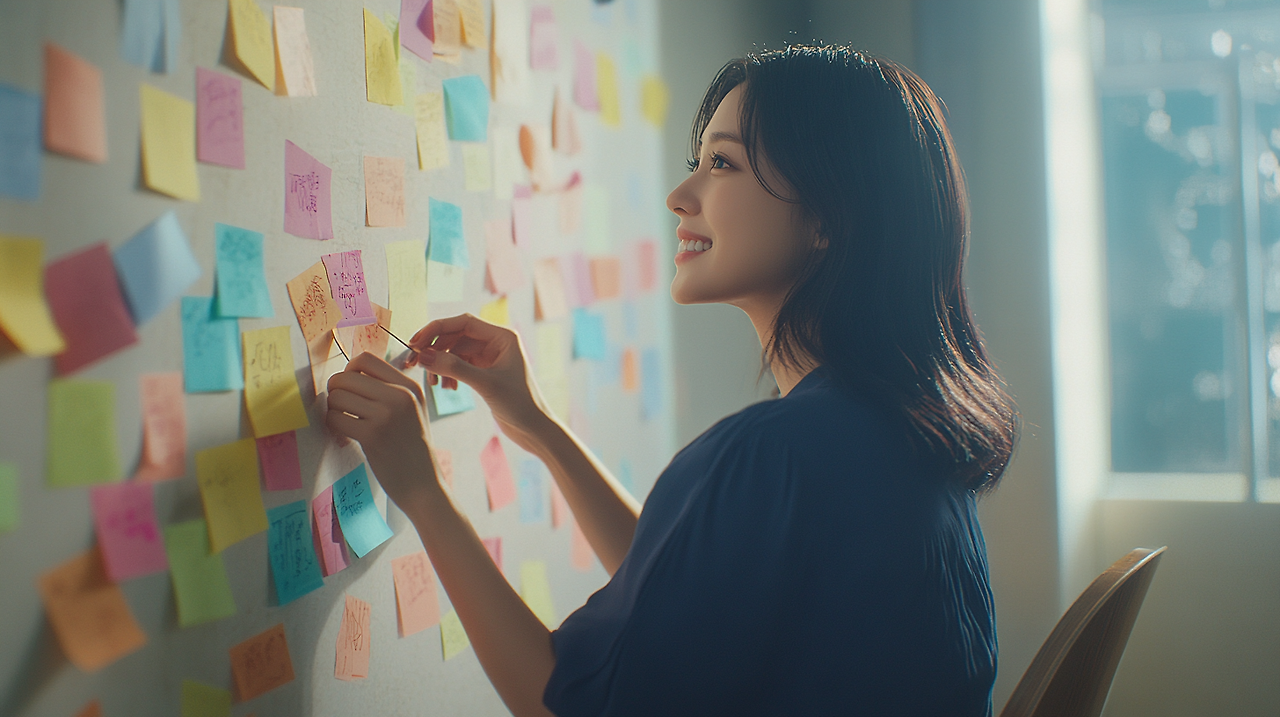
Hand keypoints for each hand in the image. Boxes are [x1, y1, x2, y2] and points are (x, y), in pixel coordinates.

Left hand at [326, 352, 438, 514]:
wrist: (424, 485)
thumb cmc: (411, 449)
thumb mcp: (412, 410)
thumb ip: (389, 389)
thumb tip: (348, 373)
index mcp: (410, 386)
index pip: (365, 358)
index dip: (349, 371)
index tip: (351, 390)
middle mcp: (400, 395)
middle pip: (345, 376)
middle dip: (336, 391)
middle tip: (342, 408)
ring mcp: (387, 415)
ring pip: (337, 396)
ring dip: (333, 410)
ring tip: (345, 423)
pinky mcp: (373, 435)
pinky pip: (335, 418)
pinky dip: (334, 426)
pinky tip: (345, 436)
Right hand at [408, 313, 553, 454]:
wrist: (534, 429)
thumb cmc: (520, 404)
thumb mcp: (485, 384)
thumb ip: (454, 368)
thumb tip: (423, 355)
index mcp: (502, 336)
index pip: (463, 322)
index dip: (437, 329)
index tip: (416, 342)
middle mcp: (496, 342)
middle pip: (456, 335)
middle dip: (435, 348)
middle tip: (415, 363)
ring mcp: (490, 357)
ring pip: (455, 351)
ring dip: (441, 364)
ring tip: (435, 383)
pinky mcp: (485, 372)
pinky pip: (459, 365)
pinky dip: (449, 374)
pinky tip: (448, 388)